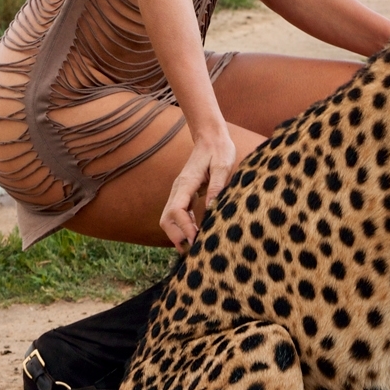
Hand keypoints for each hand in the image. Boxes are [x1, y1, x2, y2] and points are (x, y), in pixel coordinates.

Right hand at [160, 124, 238, 249]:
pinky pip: (177, 215)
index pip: (176, 210)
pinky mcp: (184, 194)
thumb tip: (212, 209)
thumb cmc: (219, 150)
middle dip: (176, 236)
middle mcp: (178, 189)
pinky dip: (182, 227)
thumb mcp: (223, 166)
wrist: (211, 138)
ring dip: (178, 234)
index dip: (184, 227)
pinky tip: (195, 234)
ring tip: (194, 247)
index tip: (196, 238)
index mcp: (186, 182)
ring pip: (168, 218)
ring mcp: (179, 192)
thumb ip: (217, 186)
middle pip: (166, 218)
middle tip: (193, 250)